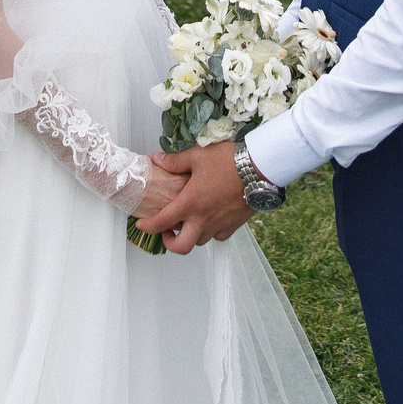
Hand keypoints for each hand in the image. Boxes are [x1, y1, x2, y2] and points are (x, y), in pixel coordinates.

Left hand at [134, 141, 255, 251]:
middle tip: (166, 231)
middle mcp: (203, 219)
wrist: (260, 168)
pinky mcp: (233, 226)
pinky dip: (210, 232)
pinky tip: (210, 219)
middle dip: (169, 243)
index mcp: (190, 203)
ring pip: (199, 241)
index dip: (147, 227)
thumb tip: (158, 159)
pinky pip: (217, 236)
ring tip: (188, 221)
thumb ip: (175, 162)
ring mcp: (219, 225)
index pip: (161, 223)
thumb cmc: (229, 161)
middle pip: (180, 247)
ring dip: (190, 234)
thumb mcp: (198, 156)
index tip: (142, 225)